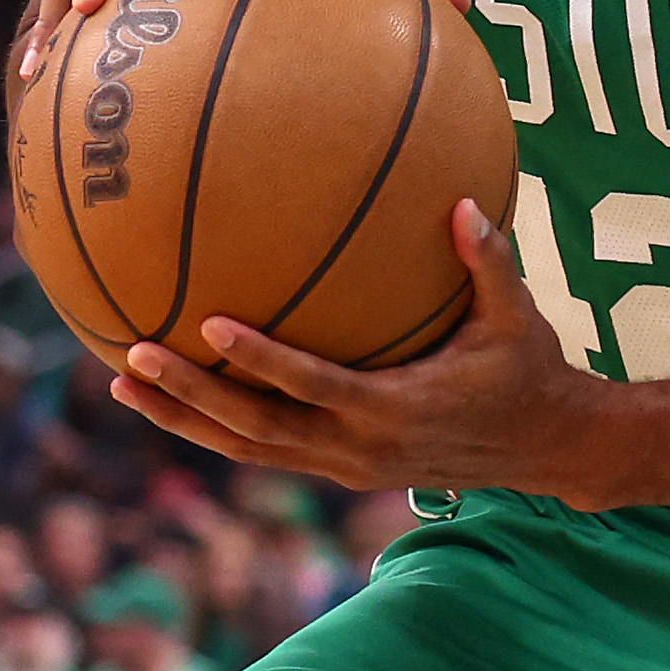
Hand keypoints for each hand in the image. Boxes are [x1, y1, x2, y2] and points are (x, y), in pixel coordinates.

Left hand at [107, 200, 669, 511]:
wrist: (543, 448)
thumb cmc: (529, 371)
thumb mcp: (519, 317)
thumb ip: (490, 262)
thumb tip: (462, 202)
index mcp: (396, 409)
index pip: (313, 385)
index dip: (259, 361)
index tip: (209, 324)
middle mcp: (360, 447)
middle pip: (256, 429)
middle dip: (191, 397)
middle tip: (135, 357)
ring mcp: (346, 465)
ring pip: (246, 449)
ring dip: (184, 419)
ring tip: (125, 381)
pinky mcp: (340, 468)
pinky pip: (264, 449)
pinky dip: (215, 425)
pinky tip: (174, 394)